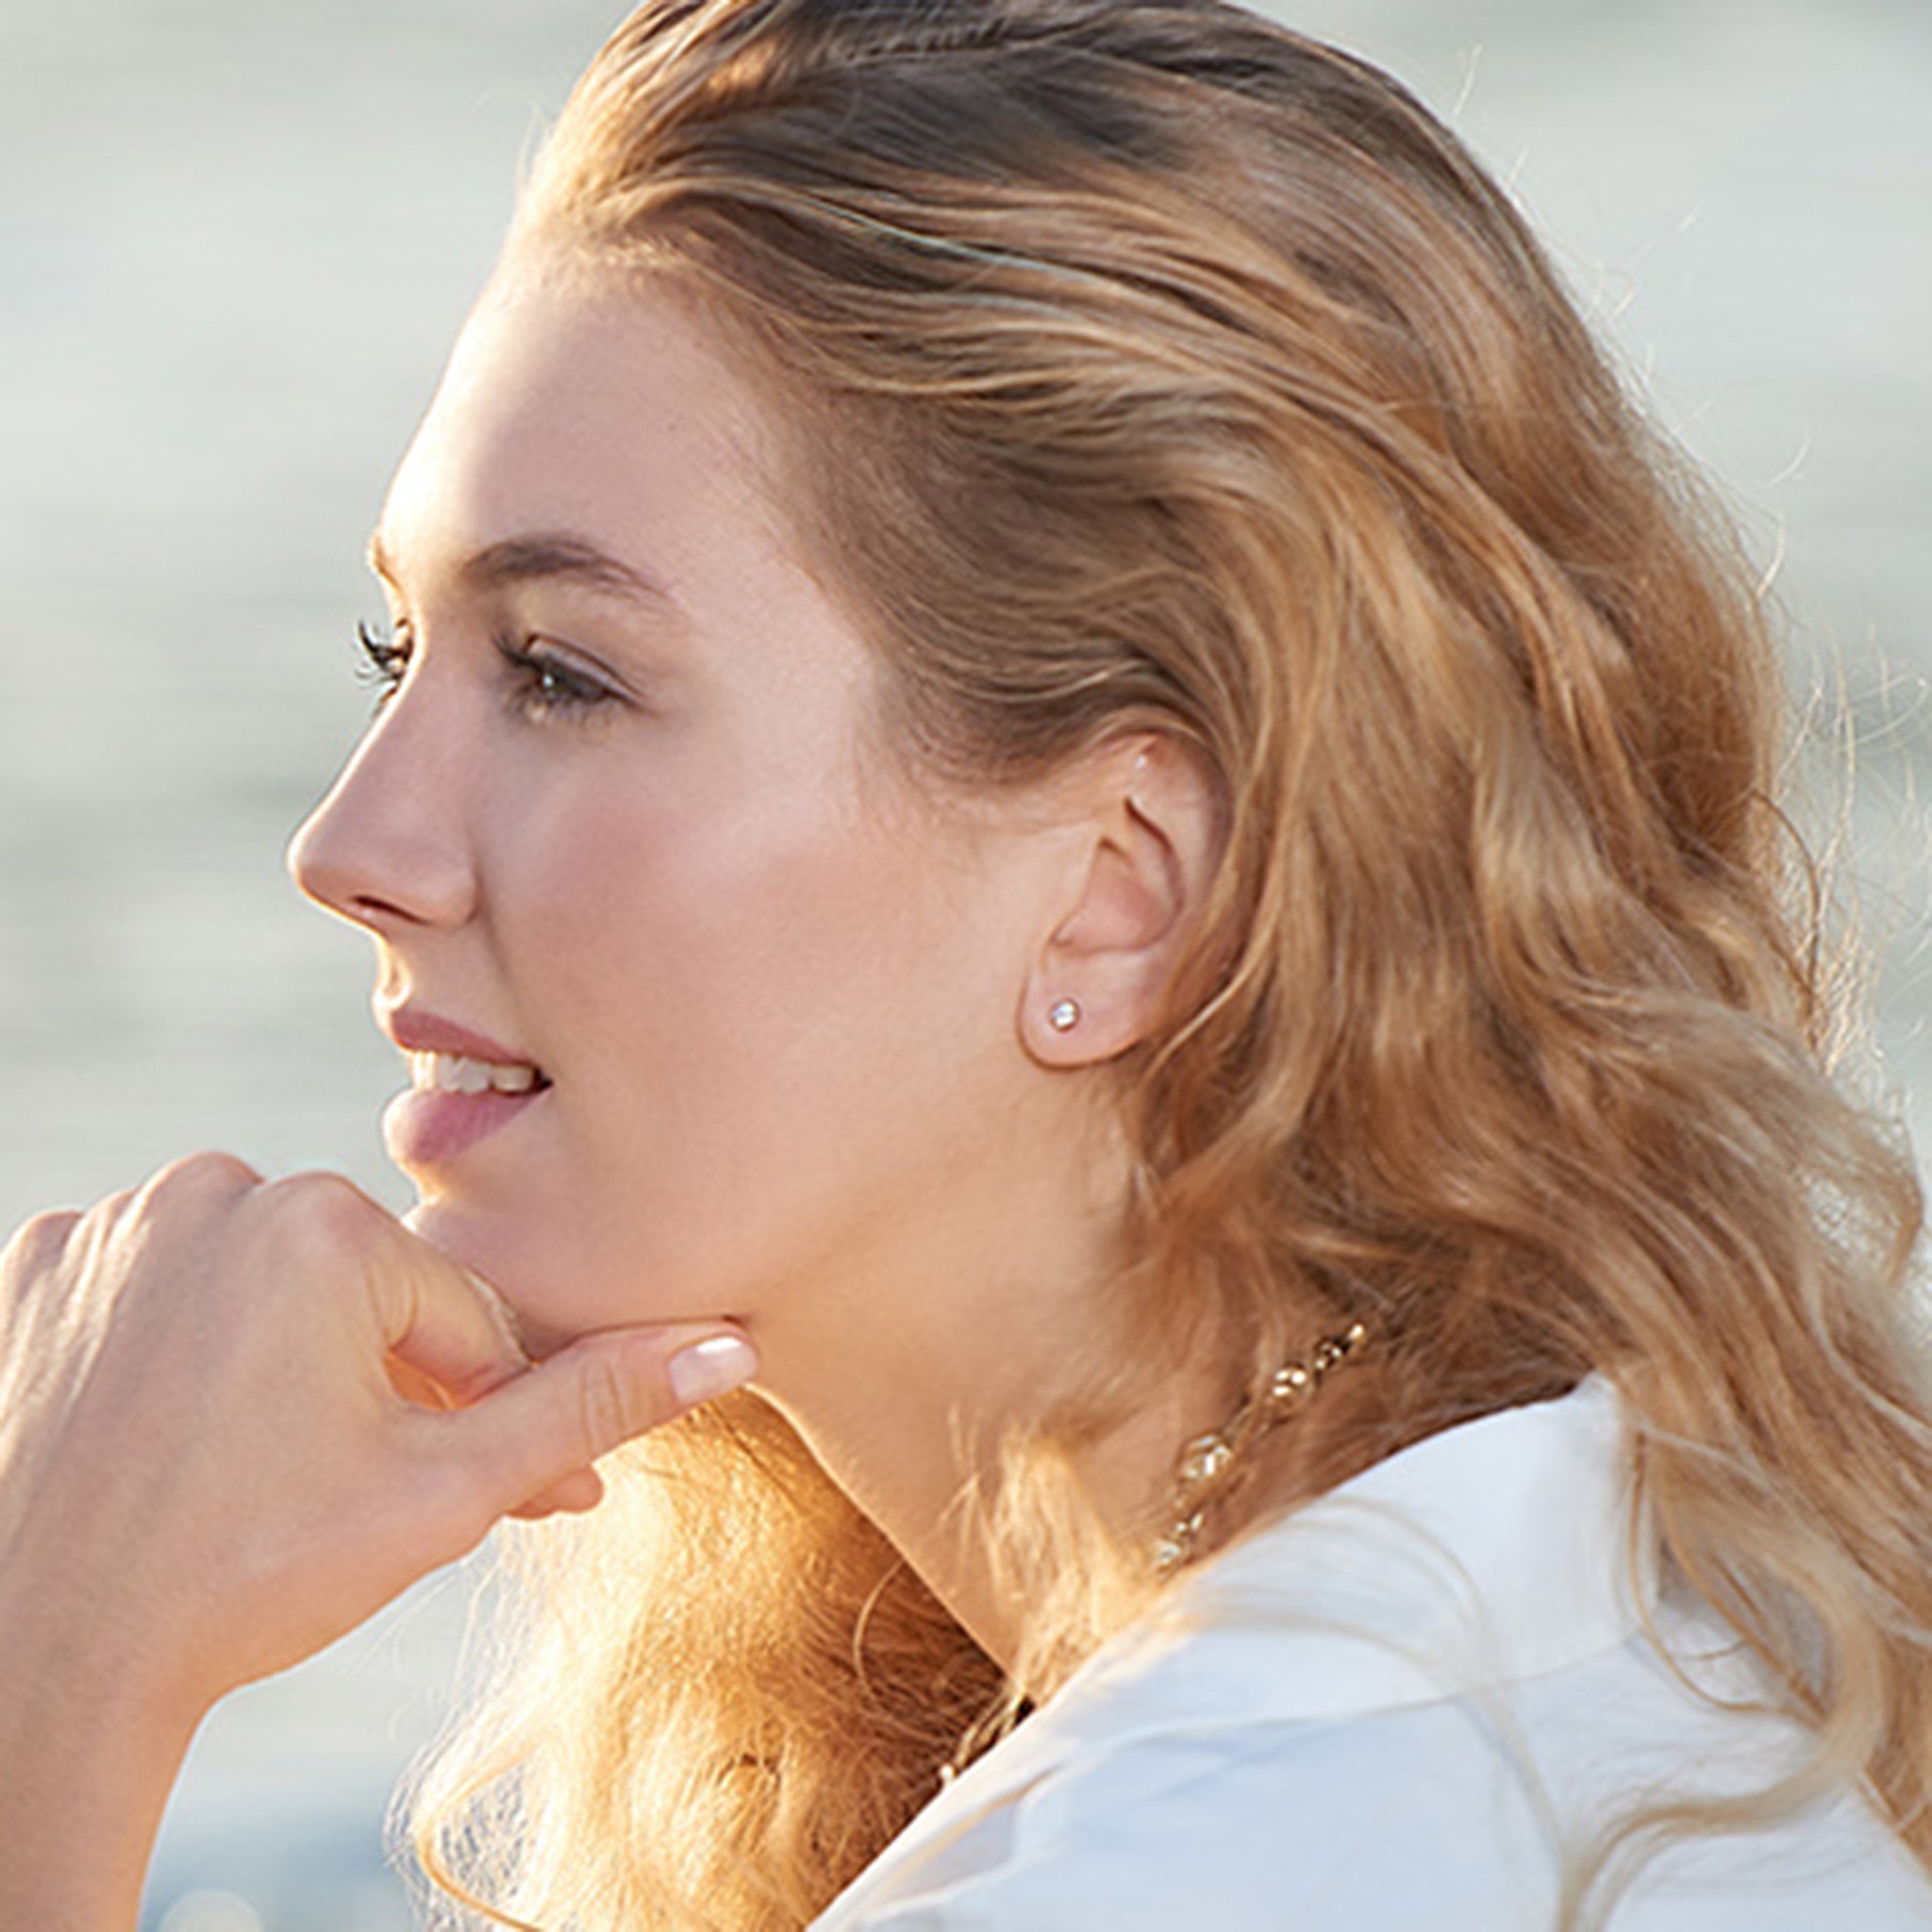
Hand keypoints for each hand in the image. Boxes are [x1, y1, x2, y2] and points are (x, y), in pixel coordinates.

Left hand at [0, 1152, 756, 1722]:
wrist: (36, 1664)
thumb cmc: (247, 1580)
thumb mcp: (448, 1490)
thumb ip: (590, 1403)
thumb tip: (727, 1345)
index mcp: (322, 1226)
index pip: (454, 1313)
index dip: (475, 1412)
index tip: (479, 1491)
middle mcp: (209, 1192)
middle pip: (354, 1289)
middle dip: (381, 1385)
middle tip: (363, 1491)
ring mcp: (107, 1226)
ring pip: (257, 1283)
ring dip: (285, 1360)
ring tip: (264, 1469)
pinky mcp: (32, 1264)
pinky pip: (152, 1285)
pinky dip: (179, 1346)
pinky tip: (175, 1431)